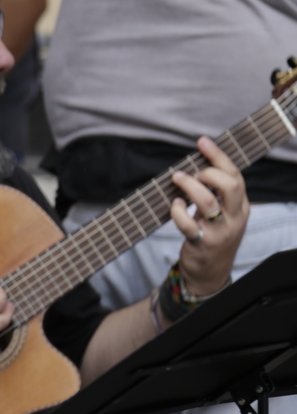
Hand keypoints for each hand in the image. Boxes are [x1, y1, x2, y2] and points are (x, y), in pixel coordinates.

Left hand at [169, 136, 248, 296]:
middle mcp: (234, 218)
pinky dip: (178, 211)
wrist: (210, 272)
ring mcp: (220, 232)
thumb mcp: (221, 213)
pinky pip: (189, 224)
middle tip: (190, 172)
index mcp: (240, 206)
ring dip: (190, 187)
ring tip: (177, 180)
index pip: (236, 176)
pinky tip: (174, 205)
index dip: (218, 156)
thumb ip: (214, 193)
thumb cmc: (211, 235)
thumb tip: (194, 164)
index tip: (202, 141)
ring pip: (209, 202)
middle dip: (208, 172)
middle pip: (230, 186)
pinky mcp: (203, 244)